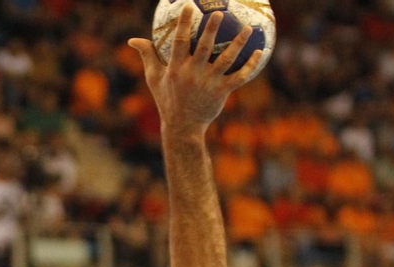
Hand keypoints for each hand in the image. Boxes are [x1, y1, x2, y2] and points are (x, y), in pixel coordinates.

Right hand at [131, 7, 260, 138]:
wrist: (182, 127)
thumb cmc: (167, 99)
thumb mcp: (154, 78)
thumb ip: (147, 56)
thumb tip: (133, 40)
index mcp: (176, 69)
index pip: (179, 41)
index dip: (183, 23)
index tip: (188, 6)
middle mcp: (193, 74)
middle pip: (204, 47)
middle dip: (211, 28)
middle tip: (219, 12)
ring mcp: (209, 83)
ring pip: (226, 59)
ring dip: (238, 43)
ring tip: (248, 28)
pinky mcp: (222, 92)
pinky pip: (239, 76)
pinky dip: (251, 64)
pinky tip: (260, 51)